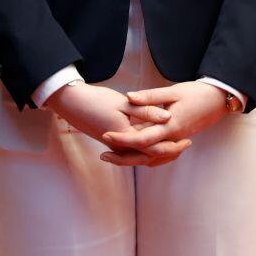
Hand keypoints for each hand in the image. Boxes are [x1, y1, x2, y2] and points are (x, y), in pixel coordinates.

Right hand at [46, 82, 184, 165]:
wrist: (69, 103)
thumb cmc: (94, 100)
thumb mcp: (122, 102)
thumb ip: (145, 110)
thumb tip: (167, 117)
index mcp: (126, 136)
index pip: (155, 147)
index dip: (173, 145)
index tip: (187, 139)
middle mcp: (120, 146)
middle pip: (150, 155)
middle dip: (168, 152)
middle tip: (184, 145)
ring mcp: (114, 146)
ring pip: (141, 155)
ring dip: (157, 152)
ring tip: (172, 145)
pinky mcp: (110, 141)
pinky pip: (132, 151)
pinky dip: (144, 148)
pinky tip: (150, 141)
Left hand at [98, 81, 230, 166]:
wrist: (219, 101)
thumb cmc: (196, 93)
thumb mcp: (172, 91)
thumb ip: (150, 97)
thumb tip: (128, 97)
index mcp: (170, 126)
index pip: (142, 138)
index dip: (123, 139)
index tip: (105, 136)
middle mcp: (172, 138)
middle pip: (145, 154)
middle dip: (123, 156)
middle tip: (103, 155)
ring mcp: (176, 141)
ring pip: (153, 158)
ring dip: (134, 159)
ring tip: (114, 156)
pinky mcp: (178, 140)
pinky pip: (161, 155)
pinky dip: (147, 157)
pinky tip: (136, 153)